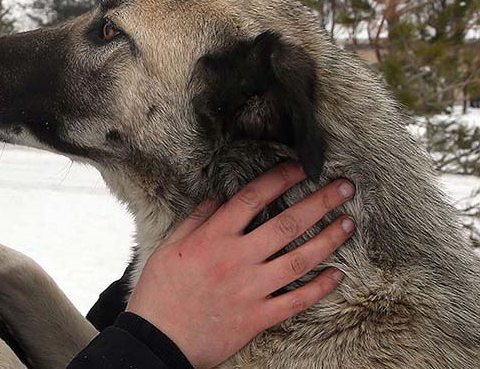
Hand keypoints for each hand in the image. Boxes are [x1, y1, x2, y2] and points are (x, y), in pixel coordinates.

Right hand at [126, 163, 354, 368]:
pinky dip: (320, 288)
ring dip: (328, 240)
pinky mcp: (258, 316)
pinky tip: (337, 274)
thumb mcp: (169, 248)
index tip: (300, 168)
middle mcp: (237, 258)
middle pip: (287, 224)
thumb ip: (195, 221)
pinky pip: (297, 300)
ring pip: (299, 260)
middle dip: (320, 202)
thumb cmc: (160, 293)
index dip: (280, 179)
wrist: (160, 339)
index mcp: (213, 237)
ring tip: (348, 224)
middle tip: (344, 188)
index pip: (252, 198)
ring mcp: (251, 288)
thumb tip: (216, 199)